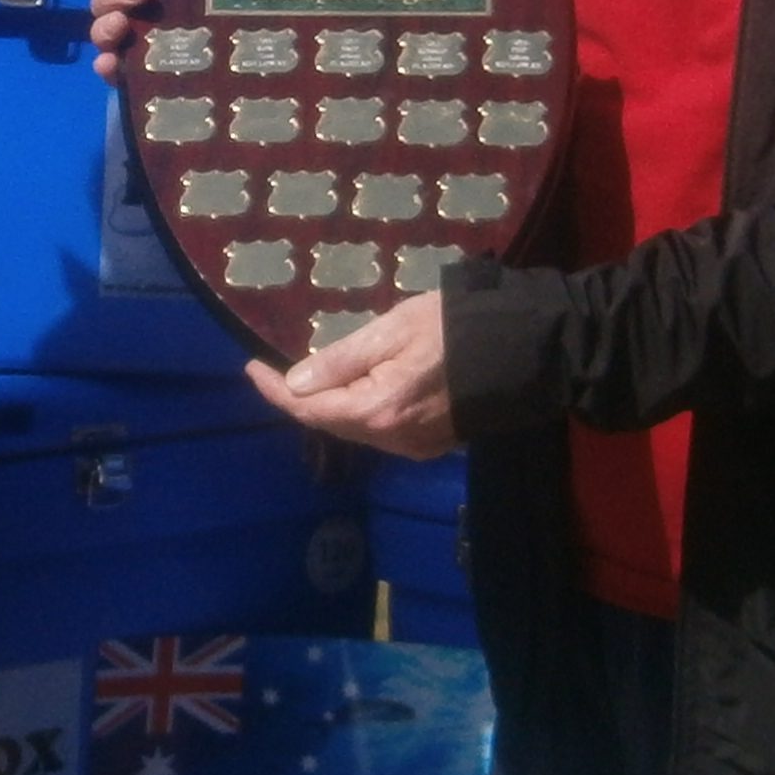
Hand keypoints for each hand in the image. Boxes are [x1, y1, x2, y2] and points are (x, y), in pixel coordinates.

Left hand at [252, 289, 456, 457]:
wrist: (522, 349)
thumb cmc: (455, 327)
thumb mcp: (391, 330)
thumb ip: (341, 359)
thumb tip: (295, 383)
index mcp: (378, 411)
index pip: (310, 409)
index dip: (276, 390)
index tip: (251, 368)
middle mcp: (392, 440)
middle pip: (331, 423)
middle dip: (301, 399)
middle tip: (277, 369)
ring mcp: (414, 447)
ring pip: (356, 429)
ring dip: (331, 406)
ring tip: (313, 377)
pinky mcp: (431, 444)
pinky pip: (381, 431)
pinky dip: (360, 411)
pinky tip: (356, 390)